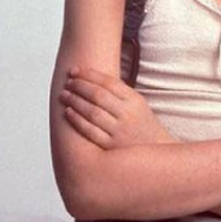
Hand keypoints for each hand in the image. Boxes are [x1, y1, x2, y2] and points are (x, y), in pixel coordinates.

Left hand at [60, 67, 175, 149]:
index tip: (74, 70)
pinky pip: (90, 131)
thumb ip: (119, 92)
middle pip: (97, 95)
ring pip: (91, 112)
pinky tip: (68, 112)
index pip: (108, 82)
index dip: (88, 74)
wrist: (156, 151)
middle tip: (68, 81)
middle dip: (79, 86)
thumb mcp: (137, 103)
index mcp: (134, 100)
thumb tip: (91, 77)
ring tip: (64, 94)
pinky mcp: (110, 146)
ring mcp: (118, 131)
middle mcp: (127, 114)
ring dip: (75, 101)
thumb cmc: (142, 125)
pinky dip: (77, 120)